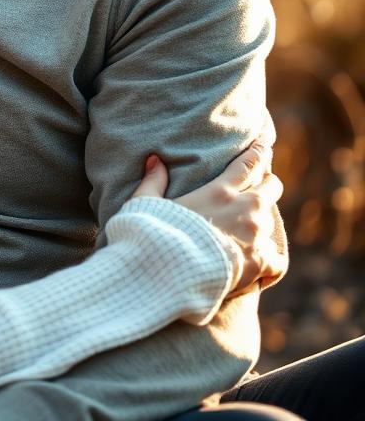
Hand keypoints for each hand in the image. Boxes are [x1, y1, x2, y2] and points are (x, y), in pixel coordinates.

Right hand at [129, 140, 286, 295]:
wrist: (170, 275)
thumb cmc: (155, 235)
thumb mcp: (145, 202)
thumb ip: (153, 181)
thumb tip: (154, 159)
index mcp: (219, 191)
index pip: (248, 164)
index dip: (258, 153)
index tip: (263, 146)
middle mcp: (243, 210)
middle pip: (270, 188)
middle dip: (268, 183)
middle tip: (266, 182)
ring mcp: (254, 238)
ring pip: (273, 222)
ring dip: (264, 220)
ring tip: (256, 224)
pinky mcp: (258, 265)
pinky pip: (276, 259)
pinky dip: (270, 258)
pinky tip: (263, 261)